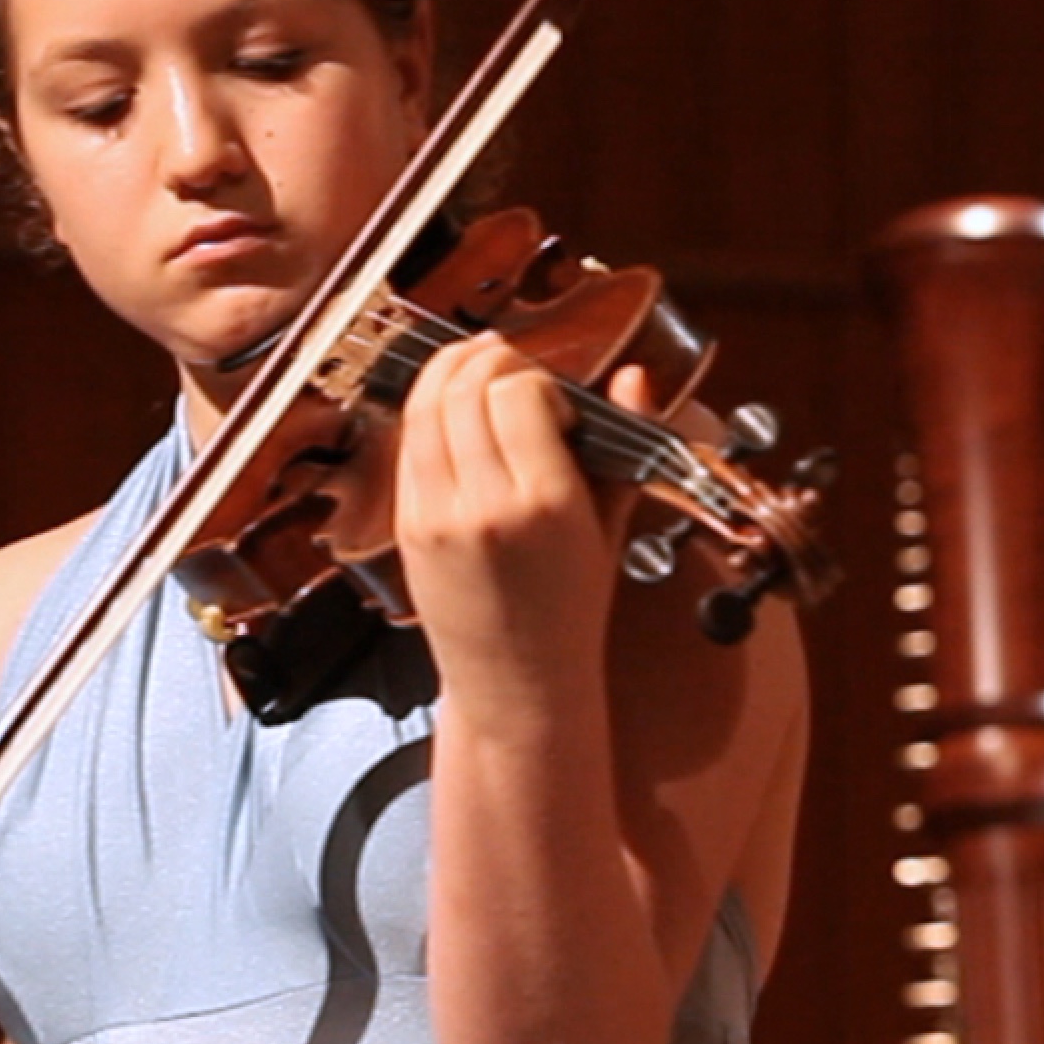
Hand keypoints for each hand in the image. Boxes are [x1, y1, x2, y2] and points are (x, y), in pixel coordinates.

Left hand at [390, 333, 637, 698]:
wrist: (517, 681)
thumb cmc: (570, 612)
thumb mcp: (612, 528)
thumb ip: (624, 447)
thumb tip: (635, 378)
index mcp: (547, 504)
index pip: (519, 393)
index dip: (537, 379)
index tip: (555, 401)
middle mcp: (486, 504)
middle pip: (466, 388)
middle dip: (489, 361)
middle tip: (511, 369)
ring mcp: (437, 514)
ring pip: (425, 405)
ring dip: (449, 374)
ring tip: (477, 374)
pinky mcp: (407, 524)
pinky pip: (408, 443)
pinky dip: (427, 415)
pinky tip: (452, 417)